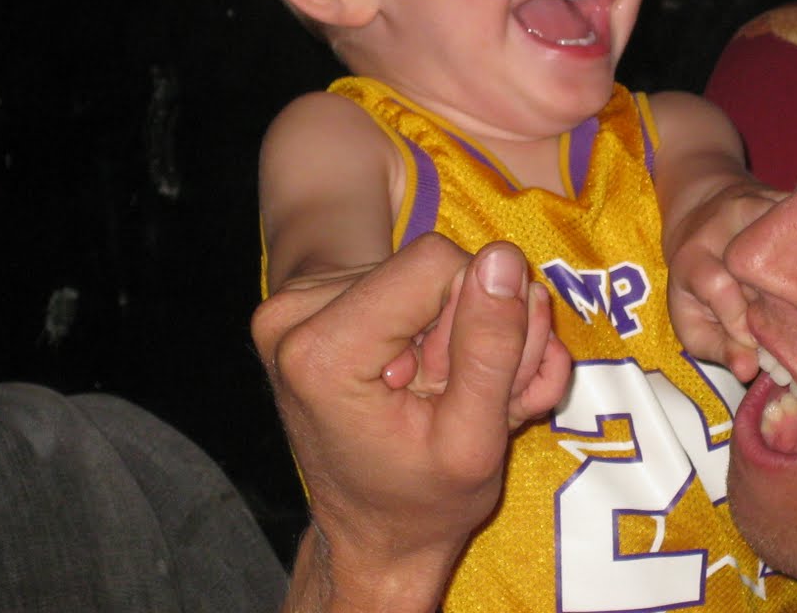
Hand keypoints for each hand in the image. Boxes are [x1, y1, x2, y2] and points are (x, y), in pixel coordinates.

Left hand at [255, 234, 571, 611]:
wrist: (371, 539)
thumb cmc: (422, 506)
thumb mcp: (475, 443)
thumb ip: (492, 348)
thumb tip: (504, 258)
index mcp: (322, 352)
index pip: (437, 263)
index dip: (479, 314)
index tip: (465, 382)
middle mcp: (292, 316)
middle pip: (428, 264)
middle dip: (470, 325)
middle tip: (466, 395)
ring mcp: (293, 306)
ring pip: (420, 272)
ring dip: (454, 331)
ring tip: (448, 394)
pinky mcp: (307, 302)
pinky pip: (397, 282)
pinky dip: (429, 328)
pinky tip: (429, 379)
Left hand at [667, 182, 782, 382]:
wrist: (700, 212)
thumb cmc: (696, 279)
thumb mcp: (690, 320)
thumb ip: (716, 347)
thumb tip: (748, 370)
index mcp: (694, 257)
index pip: (717, 284)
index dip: (738, 320)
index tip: (757, 347)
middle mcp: (725, 224)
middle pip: (764, 265)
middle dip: (784, 306)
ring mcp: (758, 204)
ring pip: (795, 241)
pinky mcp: (786, 194)